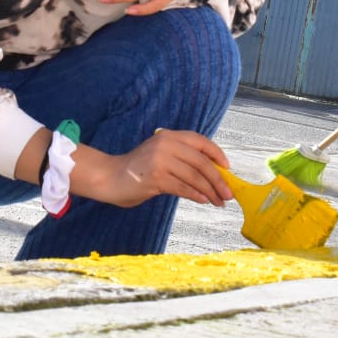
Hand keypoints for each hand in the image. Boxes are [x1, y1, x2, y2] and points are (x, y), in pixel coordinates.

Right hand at [70, 129, 233, 207]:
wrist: (109, 177)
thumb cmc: (137, 169)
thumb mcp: (160, 155)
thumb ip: (181, 159)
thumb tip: (211, 174)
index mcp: (170, 136)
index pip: (201, 142)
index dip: (217, 155)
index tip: (228, 168)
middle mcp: (166, 144)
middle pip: (202, 163)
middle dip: (218, 180)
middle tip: (227, 194)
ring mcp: (161, 160)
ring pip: (195, 177)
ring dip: (210, 191)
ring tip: (218, 201)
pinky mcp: (156, 177)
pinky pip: (183, 188)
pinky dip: (196, 195)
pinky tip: (204, 200)